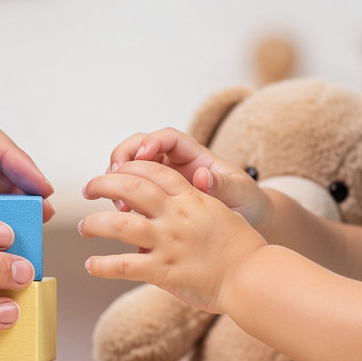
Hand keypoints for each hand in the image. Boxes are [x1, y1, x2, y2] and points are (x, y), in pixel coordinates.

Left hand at [80, 160, 264, 313]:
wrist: (254, 276)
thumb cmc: (241, 248)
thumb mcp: (218, 213)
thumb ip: (190, 207)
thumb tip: (172, 205)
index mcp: (192, 197)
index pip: (153, 170)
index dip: (129, 166)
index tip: (115, 169)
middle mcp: (176, 215)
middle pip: (130, 186)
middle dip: (103, 183)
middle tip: (88, 189)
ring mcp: (168, 241)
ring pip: (119, 224)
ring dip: (95, 223)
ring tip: (83, 227)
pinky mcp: (164, 269)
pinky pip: (124, 265)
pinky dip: (103, 265)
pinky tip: (91, 265)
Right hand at [107, 128, 268, 225]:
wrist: (246, 222)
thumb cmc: (245, 203)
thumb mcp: (241, 193)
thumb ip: (223, 185)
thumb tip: (202, 177)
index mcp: (195, 155)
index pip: (168, 138)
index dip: (152, 141)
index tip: (143, 156)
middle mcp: (174, 163)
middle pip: (139, 145)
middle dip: (123, 157)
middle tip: (115, 177)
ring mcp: (160, 179)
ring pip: (128, 166)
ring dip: (116, 179)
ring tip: (118, 203)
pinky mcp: (152, 197)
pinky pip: (129, 189)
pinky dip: (120, 196)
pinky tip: (122, 212)